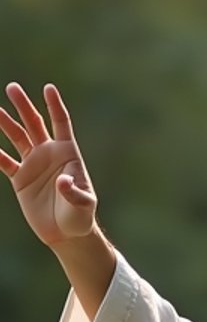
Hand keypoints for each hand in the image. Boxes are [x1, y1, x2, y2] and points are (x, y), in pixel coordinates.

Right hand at [0, 82, 98, 247]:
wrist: (66, 233)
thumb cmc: (81, 217)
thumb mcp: (84, 204)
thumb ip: (74, 192)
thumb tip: (61, 182)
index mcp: (67, 153)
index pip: (61, 123)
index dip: (54, 105)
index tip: (48, 88)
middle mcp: (49, 154)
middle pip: (34, 123)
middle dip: (23, 106)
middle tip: (12, 88)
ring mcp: (33, 165)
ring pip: (17, 137)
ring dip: (5, 123)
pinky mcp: (21, 179)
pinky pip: (4, 162)